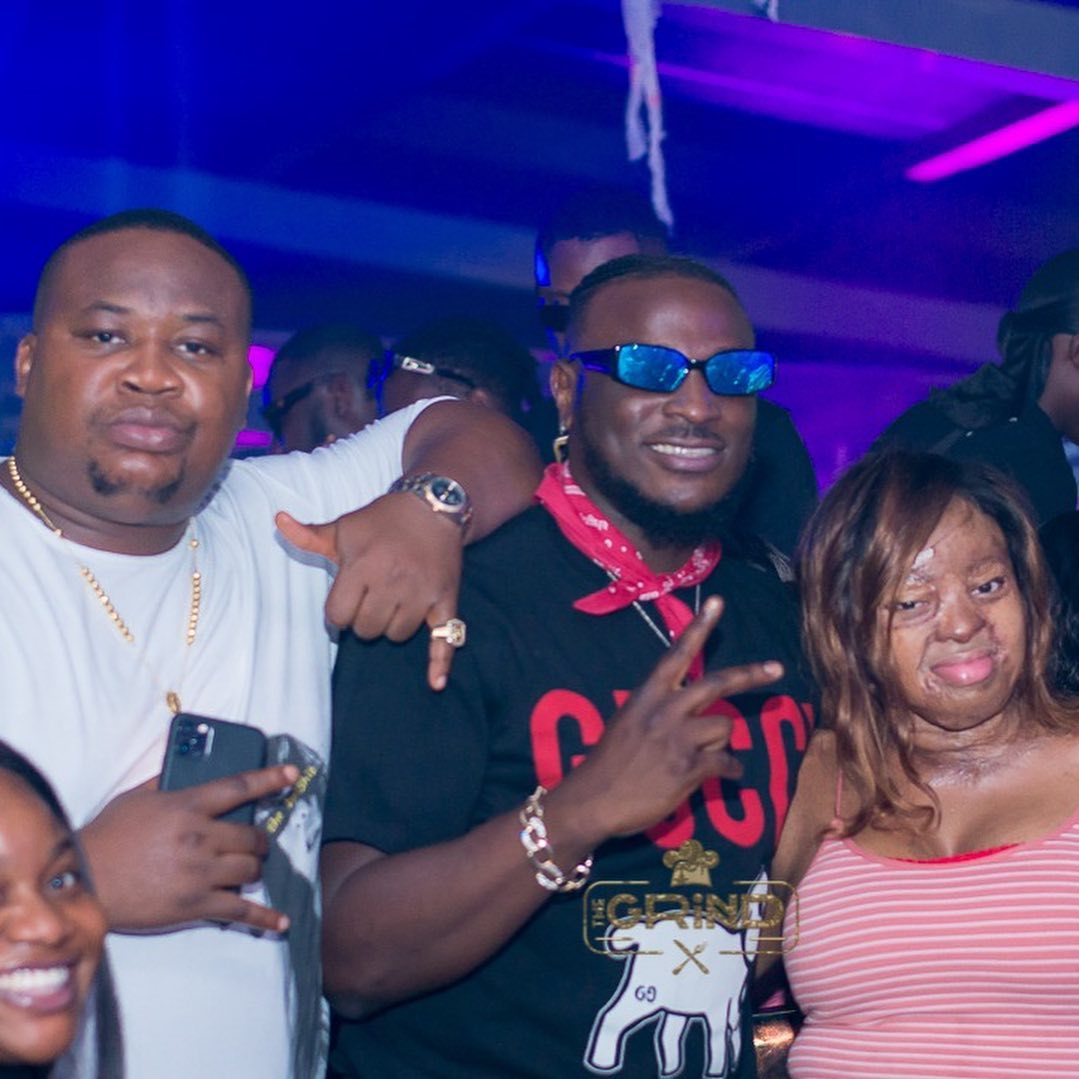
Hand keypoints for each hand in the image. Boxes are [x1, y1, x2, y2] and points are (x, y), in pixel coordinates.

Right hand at [80, 764, 298, 932]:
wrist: (83, 883)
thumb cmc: (107, 836)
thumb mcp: (136, 797)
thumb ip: (166, 781)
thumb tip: (187, 768)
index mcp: (187, 806)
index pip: (239, 787)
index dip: (270, 778)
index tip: (293, 775)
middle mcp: (200, 837)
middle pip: (252, 835)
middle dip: (259, 839)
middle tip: (254, 842)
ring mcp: (200, 872)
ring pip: (250, 868)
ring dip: (254, 867)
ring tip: (247, 868)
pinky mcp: (195, 904)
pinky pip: (240, 910)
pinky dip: (265, 918)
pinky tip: (282, 923)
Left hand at [277, 492, 462, 690]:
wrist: (433, 506)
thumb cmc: (382, 520)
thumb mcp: (344, 527)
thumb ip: (310, 535)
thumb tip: (279, 521)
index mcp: (363, 566)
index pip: (338, 615)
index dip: (337, 612)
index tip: (345, 600)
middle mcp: (392, 581)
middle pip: (366, 629)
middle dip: (364, 619)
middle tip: (370, 599)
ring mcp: (421, 593)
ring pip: (397, 635)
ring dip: (391, 626)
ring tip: (393, 604)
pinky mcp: (446, 599)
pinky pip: (444, 637)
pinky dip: (440, 662)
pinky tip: (436, 683)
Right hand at [551, 597, 783, 842]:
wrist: (594, 798)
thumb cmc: (608, 761)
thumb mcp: (628, 721)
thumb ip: (658, 709)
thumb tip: (692, 711)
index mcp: (647, 695)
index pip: (677, 653)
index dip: (700, 626)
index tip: (717, 601)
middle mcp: (665, 710)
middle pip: (716, 683)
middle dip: (750, 675)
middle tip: (776, 669)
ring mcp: (678, 740)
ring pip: (725, 728)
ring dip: (721, 742)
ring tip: (705, 755)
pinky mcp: (689, 769)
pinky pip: (726, 762)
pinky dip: (730, 770)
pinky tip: (727, 775)